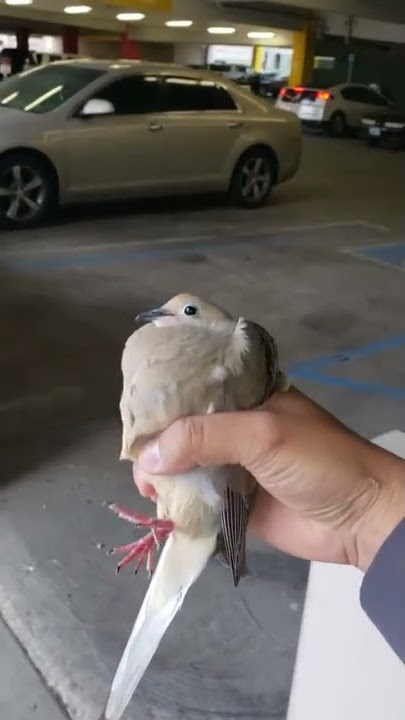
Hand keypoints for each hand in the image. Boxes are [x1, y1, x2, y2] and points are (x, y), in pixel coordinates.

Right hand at [133, 389, 404, 570]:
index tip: (134, 413)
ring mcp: (235, 467)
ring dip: (164, 477)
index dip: (165, 400)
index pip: (196, 390)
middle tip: (137, 459)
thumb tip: (148, 457)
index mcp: (247, 398)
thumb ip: (204, 437)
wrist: (359, 518)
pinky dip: (179, 505)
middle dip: (158, 444)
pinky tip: (161, 507)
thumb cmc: (318, 461)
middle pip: (184, 431)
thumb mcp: (262, 434)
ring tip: (148, 487)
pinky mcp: (235, 503)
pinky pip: (198, 501)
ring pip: (187, 467)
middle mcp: (236, 429)